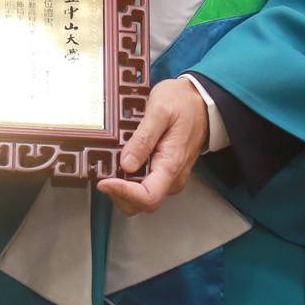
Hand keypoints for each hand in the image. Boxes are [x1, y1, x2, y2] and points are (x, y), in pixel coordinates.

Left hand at [96, 77, 209, 215]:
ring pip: (142, 197)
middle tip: (102, 174)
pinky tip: (119, 165)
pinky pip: (146, 185)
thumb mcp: (160, 111)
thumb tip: (126, 164)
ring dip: (122, 190)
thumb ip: (143, 138)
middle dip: (119, 195)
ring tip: (108, 168)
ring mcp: (170, 176)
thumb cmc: (182, 102)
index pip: (148, 197)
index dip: (123, 193)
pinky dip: (129, 182)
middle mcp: (173, 178)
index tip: (104, 181)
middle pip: (142, 203)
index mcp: (171, 165)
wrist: (202, 100)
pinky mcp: (166, 171)